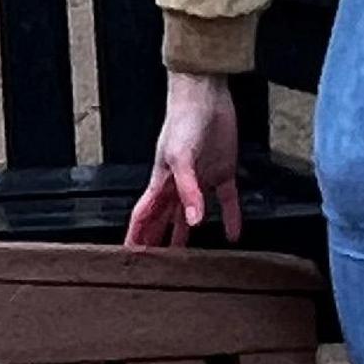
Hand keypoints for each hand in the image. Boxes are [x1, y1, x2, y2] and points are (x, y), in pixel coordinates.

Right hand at [124, 72, 243, 247]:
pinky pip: (226, 203)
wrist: (205, 97)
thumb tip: (193, 220)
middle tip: (156, 266)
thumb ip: (187, 191)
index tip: (130, 257)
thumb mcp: (180, 158)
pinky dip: (230, 219)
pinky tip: (233, 234)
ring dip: (189, 236)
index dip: (137, 236)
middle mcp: (179, 185)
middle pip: (165, 220)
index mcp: (161, 182)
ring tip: (190, 260)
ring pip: (192, 216)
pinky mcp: (222, 173)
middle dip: (158, 242)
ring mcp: (200, 180)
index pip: (144, 216)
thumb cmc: (183, 120)